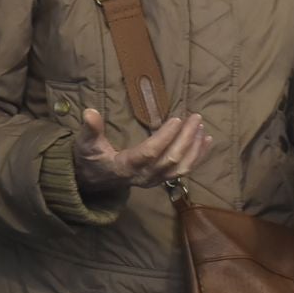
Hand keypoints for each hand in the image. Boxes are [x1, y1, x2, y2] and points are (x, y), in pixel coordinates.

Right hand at [73, 109, 211, 194]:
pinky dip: (198, 156)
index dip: (164, 137)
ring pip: (181, 167)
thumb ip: (90, 129)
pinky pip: (184, 171)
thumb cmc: (91, 159)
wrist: (95, 181)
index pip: (150, 153)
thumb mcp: (86, 144)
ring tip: (201, 127)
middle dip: (186, 138)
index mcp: (126, 166)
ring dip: (195, 147)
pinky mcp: (162, 179)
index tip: (177, 119)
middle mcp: (144, 176)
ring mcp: (154, 180)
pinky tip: (207, 140)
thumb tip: (89, 111)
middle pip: (170, 159)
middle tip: (195, 117)